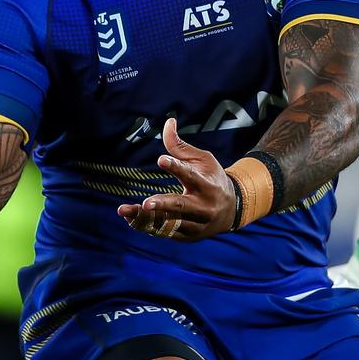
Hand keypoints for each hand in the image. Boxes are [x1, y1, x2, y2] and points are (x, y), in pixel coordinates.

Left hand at [117, 118, 236, 241]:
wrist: (233, 209)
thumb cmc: (212, 178)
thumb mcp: (202, 159)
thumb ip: (181, 146)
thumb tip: (168, 122)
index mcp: (208, 185)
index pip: (191, 175)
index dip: (176, 167)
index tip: (161, 159)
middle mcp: (204, 206)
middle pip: (181, 206)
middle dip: (163, 204)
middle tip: (145, 203)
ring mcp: (197, 224)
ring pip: (170, 223)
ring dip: (146, 219)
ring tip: (125, 211)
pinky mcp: (188, 236)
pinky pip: (166, 233)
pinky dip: (148, 227)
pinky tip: (131, 220)